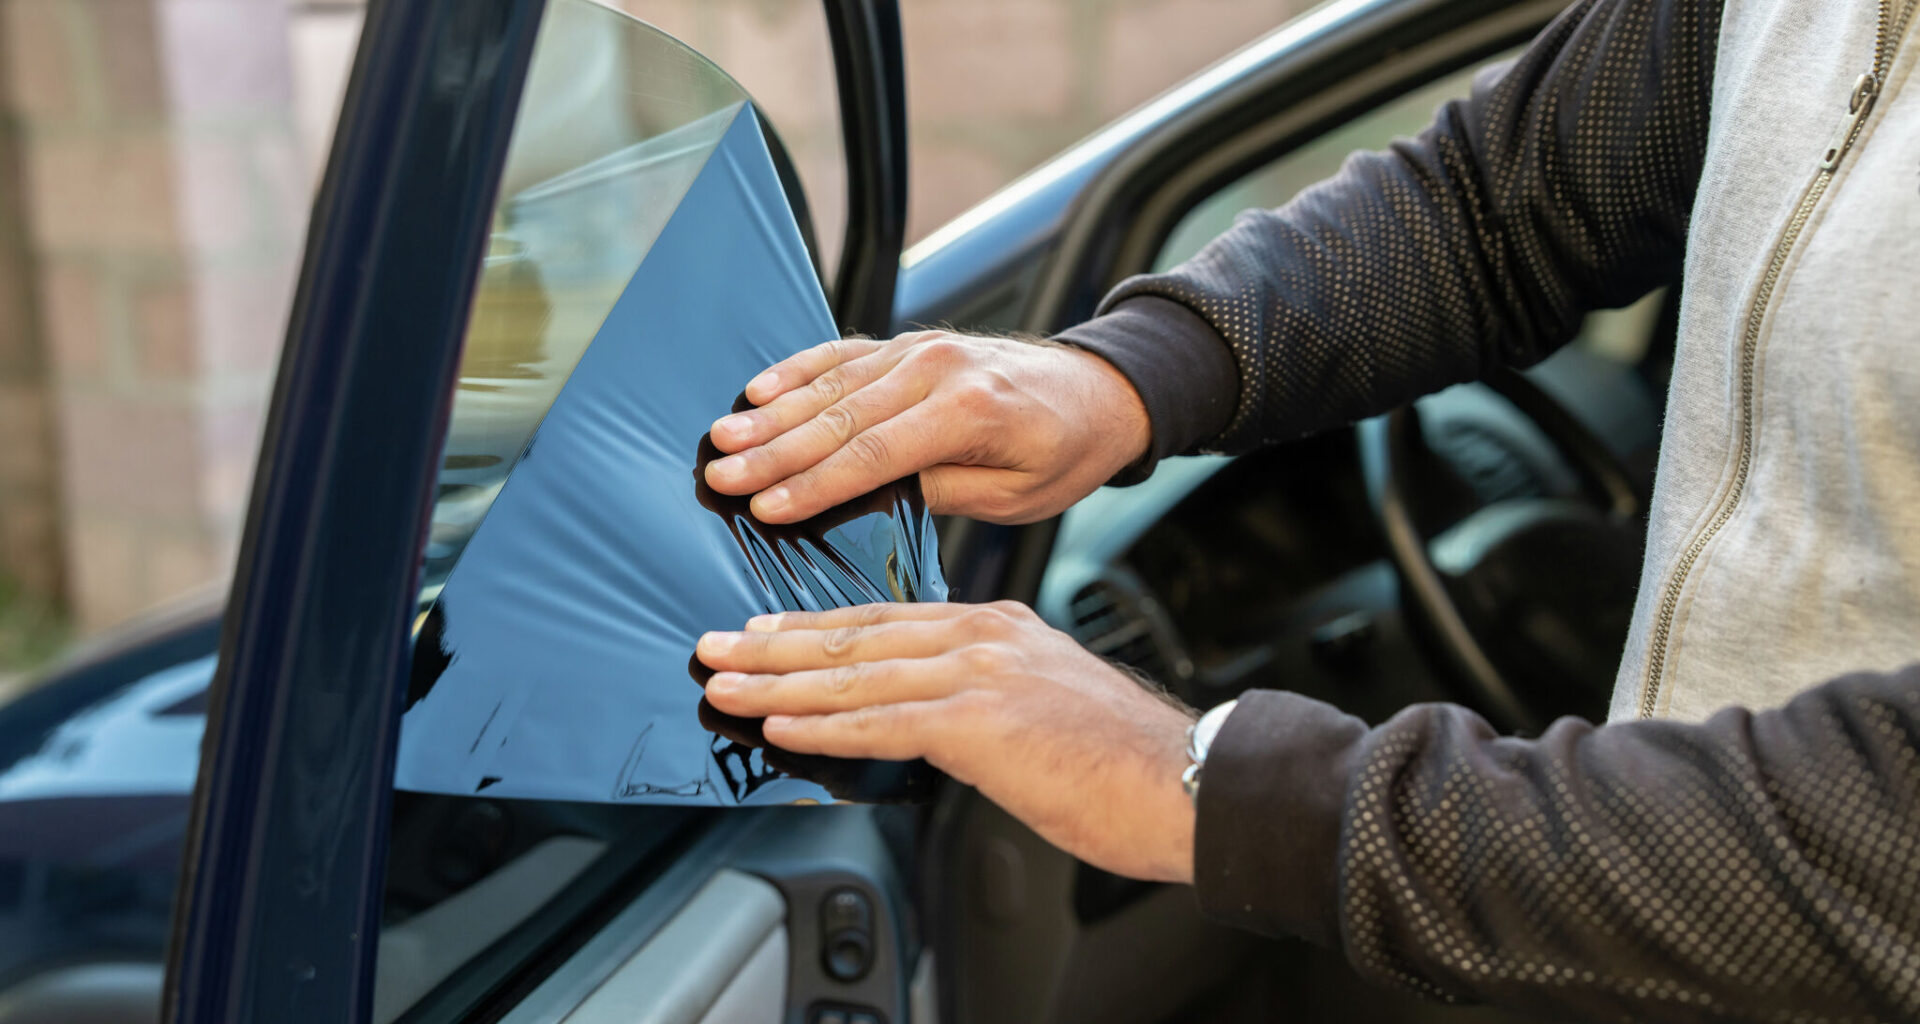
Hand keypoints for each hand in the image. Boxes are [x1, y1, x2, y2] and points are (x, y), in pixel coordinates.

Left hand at [696, 601, 1196, 883]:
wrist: (1189, 782)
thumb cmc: (1126, 763)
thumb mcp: (1047, 706)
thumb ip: (985, 699)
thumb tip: (929, 720)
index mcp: (999, 627)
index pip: (886, 621)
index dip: (815, 629)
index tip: (764, 634)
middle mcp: (985, 636)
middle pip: (858, 637)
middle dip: (777, 646)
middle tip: (717, 649)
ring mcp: (982, 673)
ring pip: (857, 673)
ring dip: (780, 683)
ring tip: (727, 685)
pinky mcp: (981, 720)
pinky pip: (883, 720)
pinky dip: (825, 723)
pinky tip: (782, 725)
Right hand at [703, 331, 1150, 524]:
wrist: (1100, 393)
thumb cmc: (1063, 453)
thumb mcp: (1015, 494)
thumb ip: (941, 490)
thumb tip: (868, 498)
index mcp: (968, 411)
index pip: (873, 454)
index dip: (814, 484)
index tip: (765, 507)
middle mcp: (938, 369)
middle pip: (839, 416)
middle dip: (773, 450)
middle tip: (719, 475)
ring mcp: (921, 349)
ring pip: (832, 383)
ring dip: (772, 413)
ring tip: (722, 438)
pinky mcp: (911, 343)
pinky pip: (846, 354)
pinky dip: (799, 369)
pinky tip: (758, 389)